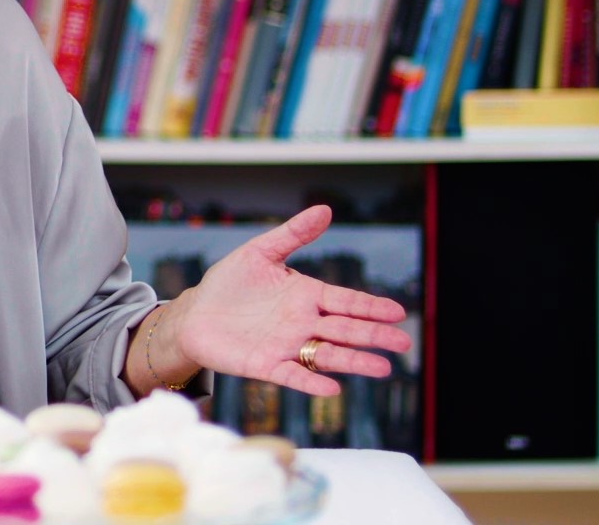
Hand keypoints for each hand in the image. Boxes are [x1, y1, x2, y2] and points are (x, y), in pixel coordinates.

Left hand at [162, 205, 413, 395]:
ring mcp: (287, 346)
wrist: (195, 314)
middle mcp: (303, 323)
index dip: (371, 307)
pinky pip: (293, 375)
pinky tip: (331, 388)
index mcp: (306, 295)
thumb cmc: (229, 283)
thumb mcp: (260, 252)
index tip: (398, 312)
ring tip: (382, 368)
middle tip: (403, 343)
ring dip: (354, 361)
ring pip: (328, 354)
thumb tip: (325, 209)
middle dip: (374, 335)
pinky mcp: (266, 365)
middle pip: (345, 329)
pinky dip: (311, 381)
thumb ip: (292, 234)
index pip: (346, 301)